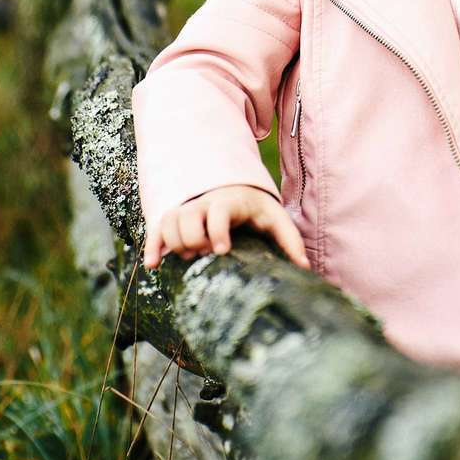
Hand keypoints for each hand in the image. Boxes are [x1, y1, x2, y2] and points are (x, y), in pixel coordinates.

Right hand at [143, 184, 309, 270]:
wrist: (236, 191)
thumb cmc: (258, 209)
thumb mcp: (276, 220)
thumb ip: (290, 241)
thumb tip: (305, 268)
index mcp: (230, 201)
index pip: (218, 210)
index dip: (217, 230)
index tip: (222, 251)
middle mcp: (204, 202)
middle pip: (188, 218)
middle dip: (195, 240)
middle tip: (208, 255)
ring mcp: (187, 209)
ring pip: (170, 223)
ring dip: (177, 244)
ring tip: (192, 258)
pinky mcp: (175, 219)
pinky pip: (157, 229)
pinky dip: (153, 246)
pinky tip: (153, 266)